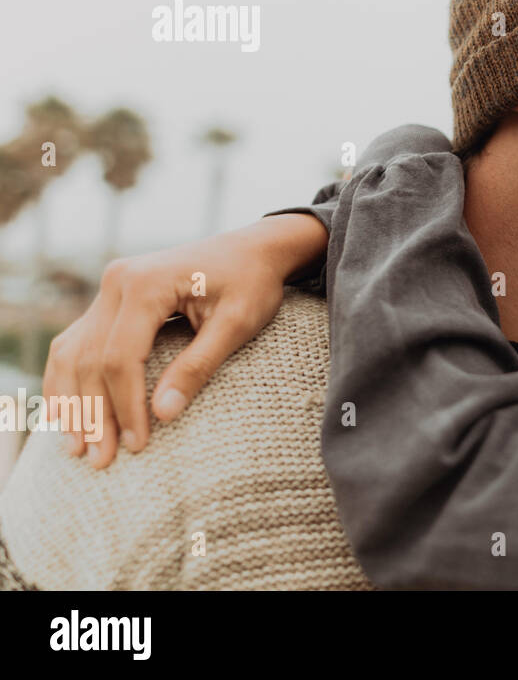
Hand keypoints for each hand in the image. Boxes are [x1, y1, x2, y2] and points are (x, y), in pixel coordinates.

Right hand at [41, 214, 326, 468]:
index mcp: (147, 282)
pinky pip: (77, 342)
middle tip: (100, 461)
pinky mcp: (112, 298)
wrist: (255, 250)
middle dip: (95, 413)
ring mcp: (110, 287)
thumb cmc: (253, 283)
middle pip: (91, 358)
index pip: (121, 356)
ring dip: (72, 402)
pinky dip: (69, 379)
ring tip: (77, 448)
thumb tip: (163, 414)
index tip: (137, 444)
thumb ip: (199, 366)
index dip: (125, 405)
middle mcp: (118, 280)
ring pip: (73, 352)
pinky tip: (68, 414)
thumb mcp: (238, 324)